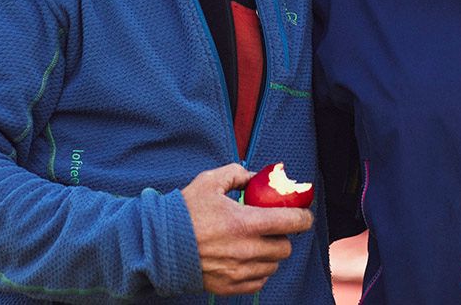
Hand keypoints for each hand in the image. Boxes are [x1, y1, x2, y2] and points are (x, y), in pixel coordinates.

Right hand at [180, 163, 313, 294]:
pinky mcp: (230, 286)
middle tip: (271, 228)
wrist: (157, 246)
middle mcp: (246, 250)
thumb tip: (256, 177)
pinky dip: (258, 271)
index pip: (292, 223)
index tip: (303, 215)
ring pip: (273, 266)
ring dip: (270, 254)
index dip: (303, 217)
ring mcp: (239, 271)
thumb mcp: (210, 182)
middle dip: (282, 237)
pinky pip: (259, 282)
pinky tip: (246, 259)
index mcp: (245, 223)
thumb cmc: (184, 212)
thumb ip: (237, 174)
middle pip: (285, 248)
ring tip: (254, 243)